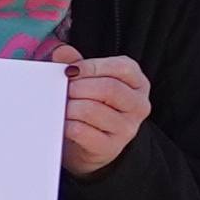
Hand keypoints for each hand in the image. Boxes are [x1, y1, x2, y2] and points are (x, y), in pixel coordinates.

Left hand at [62, 52, 154, 174]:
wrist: (90, 145)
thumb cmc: (92, 105)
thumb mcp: (89, 81)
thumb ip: (77, 64)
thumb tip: (62, 51)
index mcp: (138, 83)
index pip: (122, 68)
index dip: (92, 67)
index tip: (70, 70)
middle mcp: (138, 105)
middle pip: (108, 88)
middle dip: (79, 87)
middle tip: (63, 89)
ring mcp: (127, 128)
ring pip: (92, 110)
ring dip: (70, 106)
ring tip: (61, 105)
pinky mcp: (109, 147)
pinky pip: (82, 131)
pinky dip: (67, 124)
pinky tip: (63, 122)